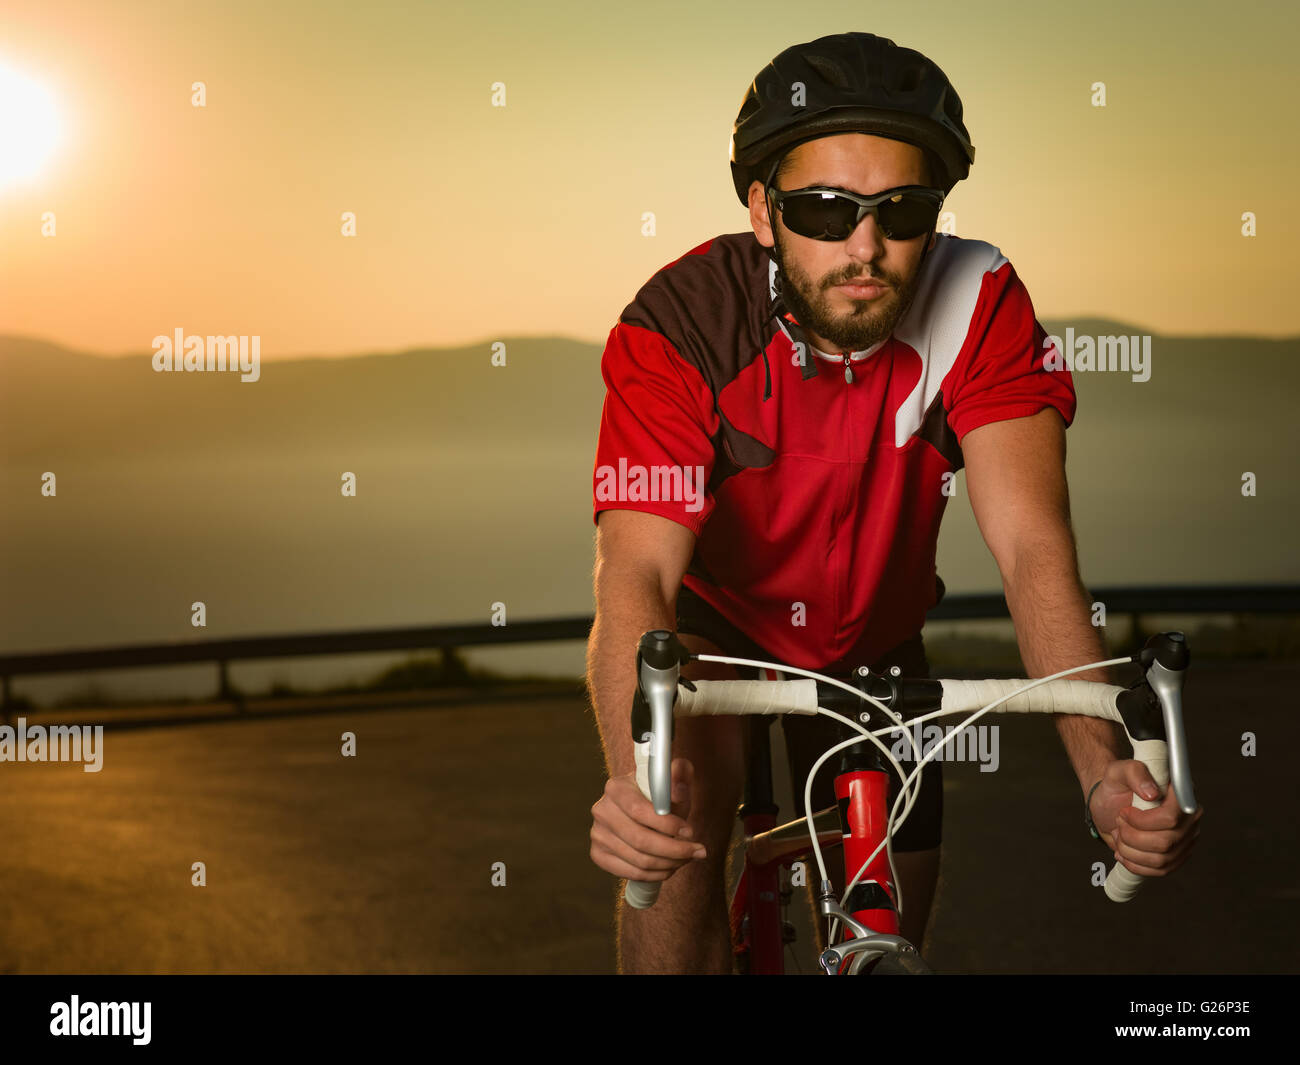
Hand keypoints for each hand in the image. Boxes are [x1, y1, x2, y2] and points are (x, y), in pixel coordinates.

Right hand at [590, 757, 707, 883]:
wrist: (642, 809)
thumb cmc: (660, 795)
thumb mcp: (673, 779)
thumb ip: (680, 773)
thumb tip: (677, 789)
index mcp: (616, 788)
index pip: (639, 811)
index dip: (667, 825)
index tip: (690, 831)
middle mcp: (602, 810)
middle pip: (640, 840)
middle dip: (675, 850)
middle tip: (697, 852)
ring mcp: (598, 834)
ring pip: (639, 860)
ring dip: (669, 864)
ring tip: (687, 858)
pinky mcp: (599, 854)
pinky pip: (631, 873)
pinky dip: (655, 875)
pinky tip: (670, 867)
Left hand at [1089, 759, 1202, 876]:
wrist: (1109, 804)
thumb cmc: (1115, 786)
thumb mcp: (1117, 772)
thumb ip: (1134, 772)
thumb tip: (1152, 792)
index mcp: (1180, 793)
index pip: (1172, 817)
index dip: (1144, 821)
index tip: (1125, 812)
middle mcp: (1189, 817)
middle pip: (1165, 842)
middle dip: (1132, 836)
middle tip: (1120, 822)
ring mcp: (1186, 838)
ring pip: (1161, 859)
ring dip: (1131, 850)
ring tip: (1120, 834)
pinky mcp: (1177, 855)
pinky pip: (1161, 870)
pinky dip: (1135, 864)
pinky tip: (1124, 851)